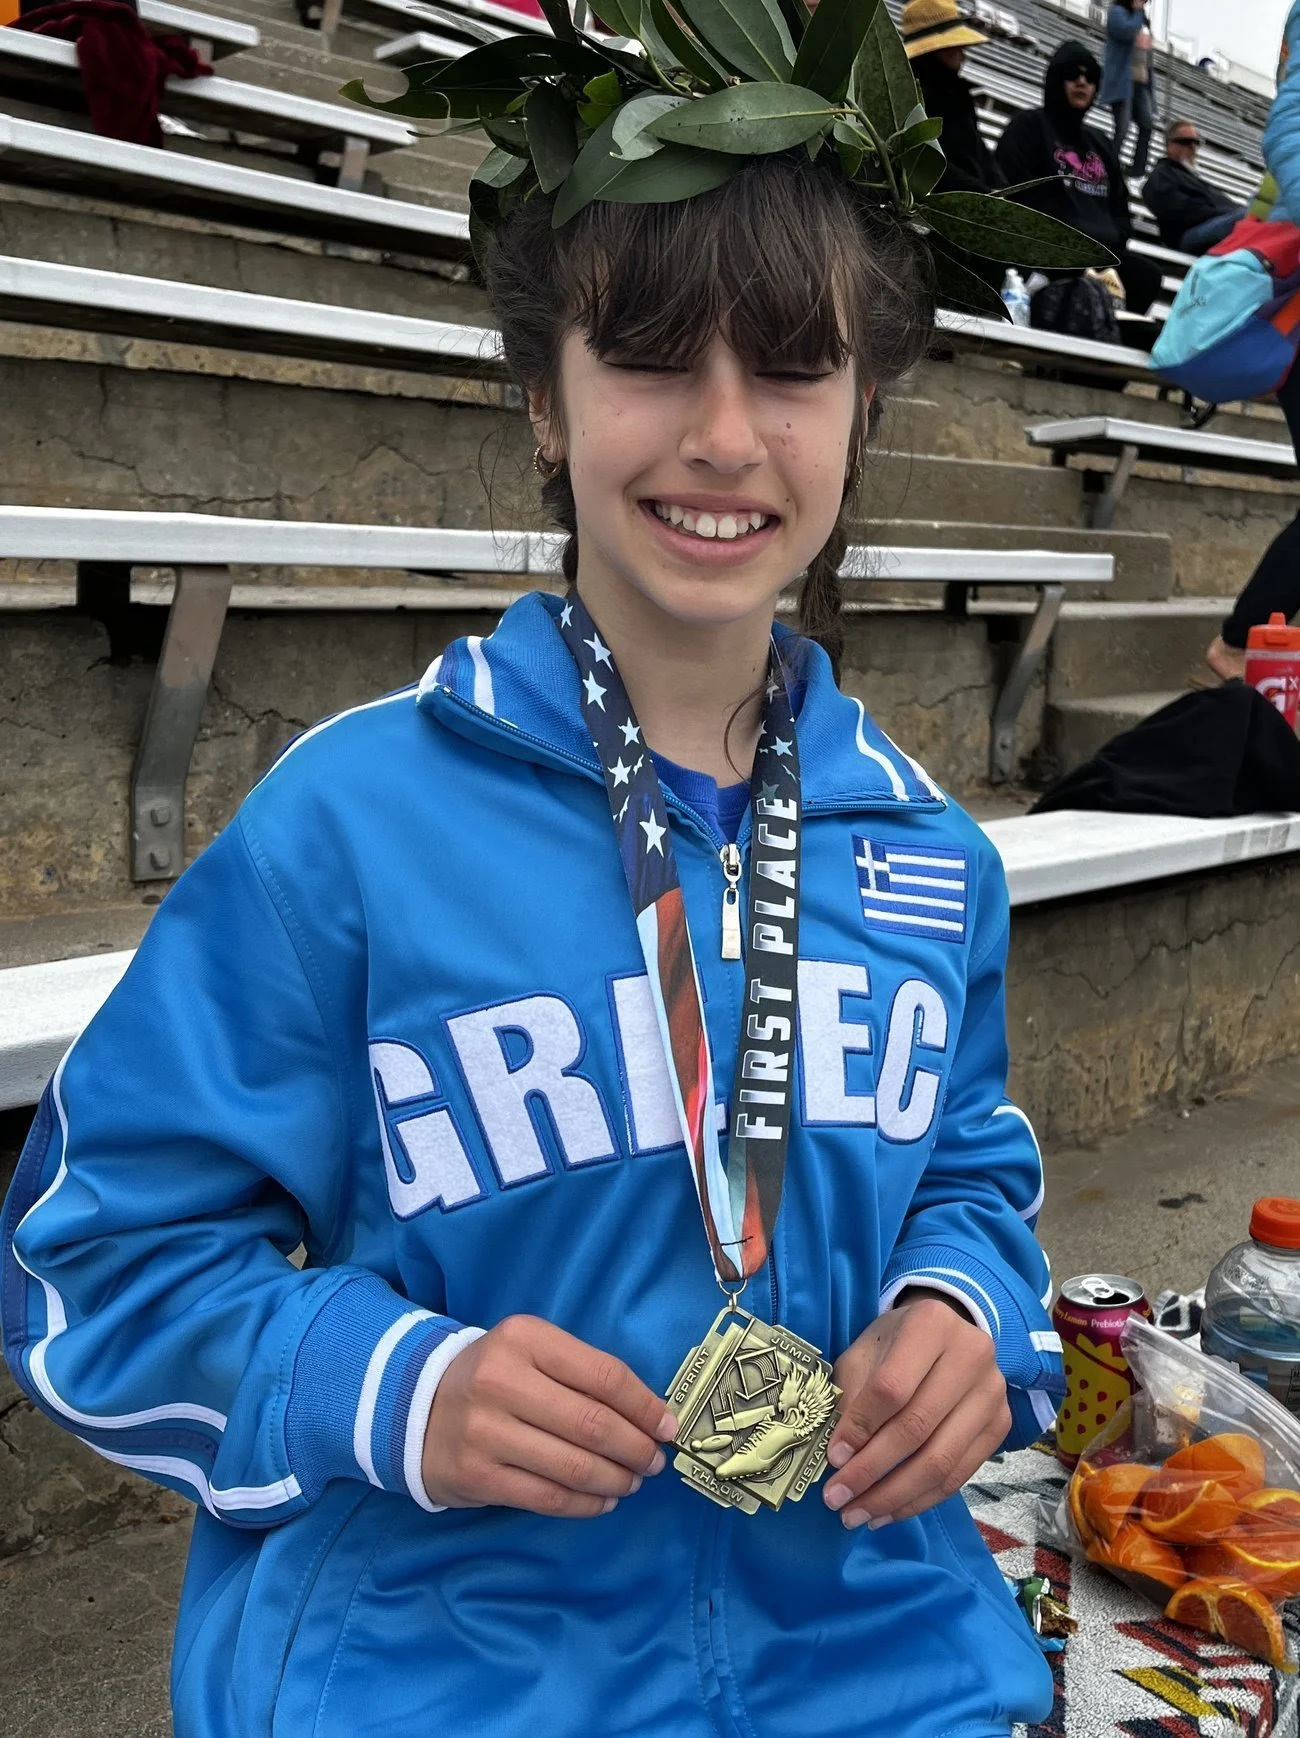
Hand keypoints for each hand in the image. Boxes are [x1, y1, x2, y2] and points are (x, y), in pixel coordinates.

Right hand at [422, 1314, 677, 1518]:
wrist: (415, 1406)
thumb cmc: (495, 1376)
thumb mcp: (532, 1352)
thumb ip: (583, 1373)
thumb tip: (650, 1415)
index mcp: (525, 1339)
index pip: (603, 1375)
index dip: (645, 1406)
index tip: (669, 1427)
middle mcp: (502, 1381)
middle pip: (593, 1424)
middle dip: (636, 1448)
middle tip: (654, 1462)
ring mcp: (485, 1431)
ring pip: (573, 1466)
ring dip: (615, 1479)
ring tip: (631, 1482)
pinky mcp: (476, 1476)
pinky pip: (548, 1497)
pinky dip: (586, 1504)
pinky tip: (602, 1500)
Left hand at [822, 1292, 1009, 1530]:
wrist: (945, 1335)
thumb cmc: (895, 1343)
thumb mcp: (865, 1353)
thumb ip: (852, 1396)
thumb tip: (840, 1458)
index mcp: (930, 1324)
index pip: (892, 1387)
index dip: (860, 1428)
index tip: (832, 1459)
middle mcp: (971, 1355)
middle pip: (918, 1428)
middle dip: (872, 1472)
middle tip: (838, 1500)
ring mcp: (992, 1393)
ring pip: (942, 1461)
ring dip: (895, 1496)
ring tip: (859, 1515)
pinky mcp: (1001, 1426)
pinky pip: (959, 1475)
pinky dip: (921, 1500)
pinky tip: (889, 1512)